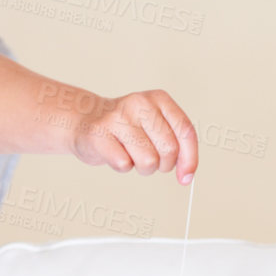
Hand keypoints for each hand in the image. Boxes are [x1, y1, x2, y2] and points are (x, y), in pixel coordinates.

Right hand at [72, 89, 197, 184]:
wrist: (85, 120)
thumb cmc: (125, 128)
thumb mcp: (155, 126)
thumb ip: (176, 144)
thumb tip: (187, 174)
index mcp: (159, 99)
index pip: (186, 132)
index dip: (190, 159)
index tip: (186, 176)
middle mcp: (140, 103)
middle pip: (169, 150)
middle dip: (163, 164)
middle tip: (150, 158)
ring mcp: (118, 117)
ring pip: (149, 161)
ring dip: (142, 167)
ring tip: (131, 154)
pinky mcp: (99, 134)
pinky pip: (124, 165)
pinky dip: (122, 166)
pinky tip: (114, 152)